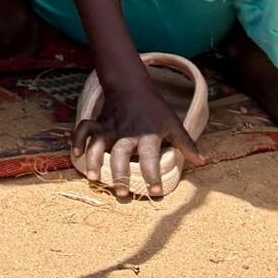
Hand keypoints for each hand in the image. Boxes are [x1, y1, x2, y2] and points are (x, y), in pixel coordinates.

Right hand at [72, 75, 204, 198]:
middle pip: (122, 154)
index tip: (156, 191)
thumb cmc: (154, 108)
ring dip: (95, 160)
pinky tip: (76, 155)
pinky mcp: (98, 123)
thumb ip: (186, 143)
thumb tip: (202, 161)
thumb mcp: (173, 123)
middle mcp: (127, 133)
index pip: (151, 157)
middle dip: (120, 173)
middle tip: (122, 192)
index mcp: (148, 135)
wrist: (131, 86)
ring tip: (94, 178)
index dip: (153, 174)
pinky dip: (77, 141)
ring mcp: (110, 128)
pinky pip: (84, 130)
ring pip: (99, 144)